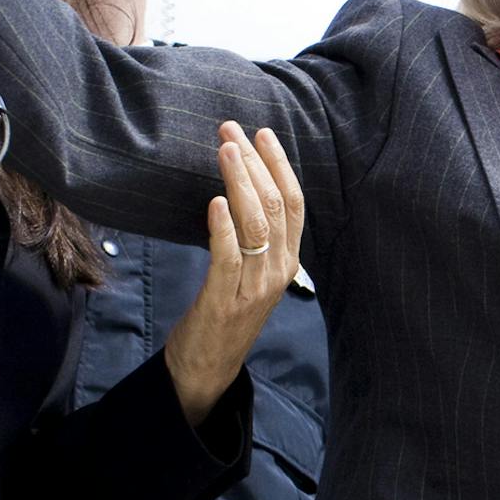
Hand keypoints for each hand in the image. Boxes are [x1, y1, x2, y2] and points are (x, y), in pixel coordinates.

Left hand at [163, 123, 306, 426]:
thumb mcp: (248, 272)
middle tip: (230, 130)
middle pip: (274, 207)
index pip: (293, 203)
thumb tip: (238, 187)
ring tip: (224, 150)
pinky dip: (223, 227)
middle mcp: (278, 272)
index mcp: (287, 262)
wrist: (206, 369)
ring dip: (239, 183)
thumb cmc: (223, 314)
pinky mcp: (225, 302)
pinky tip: (214, 201)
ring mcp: (255, 288)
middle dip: (254, 163)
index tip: (262, 131)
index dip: (280, 164)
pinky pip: (229, 258)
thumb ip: (252, 237)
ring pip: (255, 226)